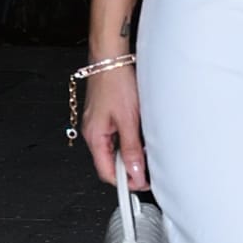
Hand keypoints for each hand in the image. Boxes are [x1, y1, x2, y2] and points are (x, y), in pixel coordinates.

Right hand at [81, 68, 148, 190]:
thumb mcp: (128, 120)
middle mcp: (93, 132)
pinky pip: (116, 137)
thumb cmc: (116, 83)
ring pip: (115, 150)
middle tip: (149, 169)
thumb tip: (135, 172)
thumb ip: (131, 148)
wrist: (112, 58)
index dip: (125, 182)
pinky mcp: (106, 117)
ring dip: (130, 154)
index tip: (142, 184)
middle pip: (110, 162)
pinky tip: (140, 136)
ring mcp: (99, 124)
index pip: (106, 172)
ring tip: (146, 149)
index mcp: (94, 137)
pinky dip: (129, 141)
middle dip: (129, 168)